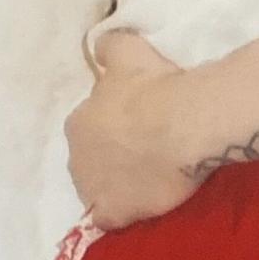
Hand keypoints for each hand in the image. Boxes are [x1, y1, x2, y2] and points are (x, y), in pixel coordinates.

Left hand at [66, 31, 199, 229]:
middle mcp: (76, 159)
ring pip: (102, 186)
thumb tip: (98, 45)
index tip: (136, 113)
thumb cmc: (152, 86)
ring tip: (152, 167)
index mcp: (77, 121)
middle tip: (147, 139)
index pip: (89, 122)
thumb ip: (109, 46)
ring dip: (119, 178)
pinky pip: (115, 215)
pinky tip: (148, 195)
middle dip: (112, 149)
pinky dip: (127, 207)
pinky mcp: (114, 214)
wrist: (182, 124)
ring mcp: (93, 191)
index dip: (113, 118)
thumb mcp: (128, 50)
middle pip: (93, 155)